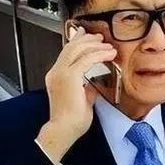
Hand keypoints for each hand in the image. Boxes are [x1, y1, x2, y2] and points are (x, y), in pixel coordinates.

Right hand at [37, 27, 116, 163]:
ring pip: (78, 49)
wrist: (63, 130)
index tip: (86, 34)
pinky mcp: (69, 76)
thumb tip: (95, 82)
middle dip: (87, 39)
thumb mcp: (81, 99)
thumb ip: (86, 88)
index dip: (77, 41)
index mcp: (56, 76)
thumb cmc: (71, 120)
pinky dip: (99, 54)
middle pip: (72, 47)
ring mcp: (61, 73)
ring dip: (96, 45)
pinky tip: (109, 54)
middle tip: (100, 37)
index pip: (66, 52)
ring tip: (108, 46)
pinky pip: (87, 58)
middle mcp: (56, 72)